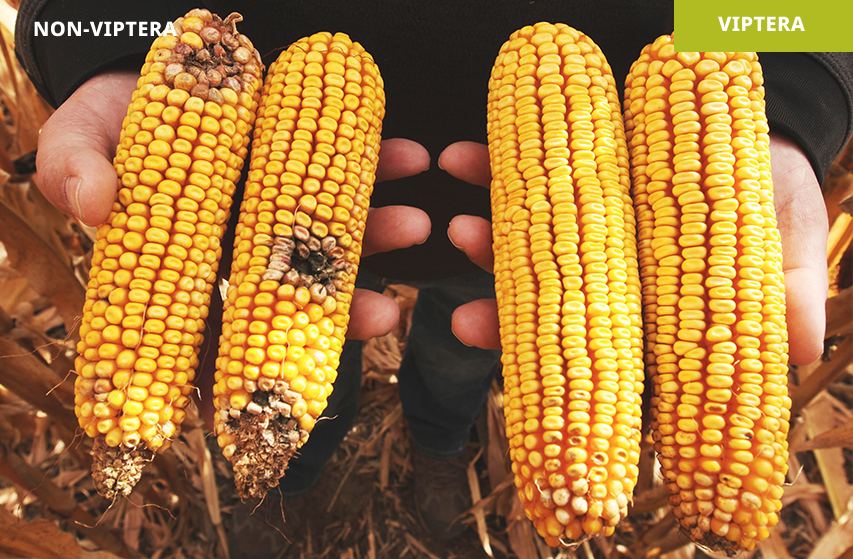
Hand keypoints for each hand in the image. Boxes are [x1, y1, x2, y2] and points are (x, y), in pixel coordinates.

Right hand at [36, 72, 430, 340]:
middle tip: (387, 313)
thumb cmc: (115, 115)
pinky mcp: (312, 162)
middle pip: (292, 295)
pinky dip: (387, 165)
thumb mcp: (80, 134)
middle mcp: (242, 249)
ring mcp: (283, 209)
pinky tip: (414, 157)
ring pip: (333, 240)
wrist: (165, 64)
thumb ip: (76, 168)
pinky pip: (353, 169)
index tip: (288, 392)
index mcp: (185, 268)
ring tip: (416, 224)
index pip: (215, 334)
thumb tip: (96, 206)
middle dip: (342, 309)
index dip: (249, 368)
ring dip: (381, 239)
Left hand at [444, 137, 827, 365]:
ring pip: (523, 255)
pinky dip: (487, 169)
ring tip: (458, 229)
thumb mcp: (792, 235)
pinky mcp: (565, 183)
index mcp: (655, 317)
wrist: (746, 120)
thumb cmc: (772, 191)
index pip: (607, 366)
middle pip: (550, 320)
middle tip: (464, 321)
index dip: (561, 386)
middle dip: (502, 325)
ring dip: (484, 246)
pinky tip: (460, 156)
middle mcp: (608, 285)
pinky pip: (519, 179)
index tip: (530, 392)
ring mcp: (581, 235)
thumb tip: (807, 347)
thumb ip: (790, 288)